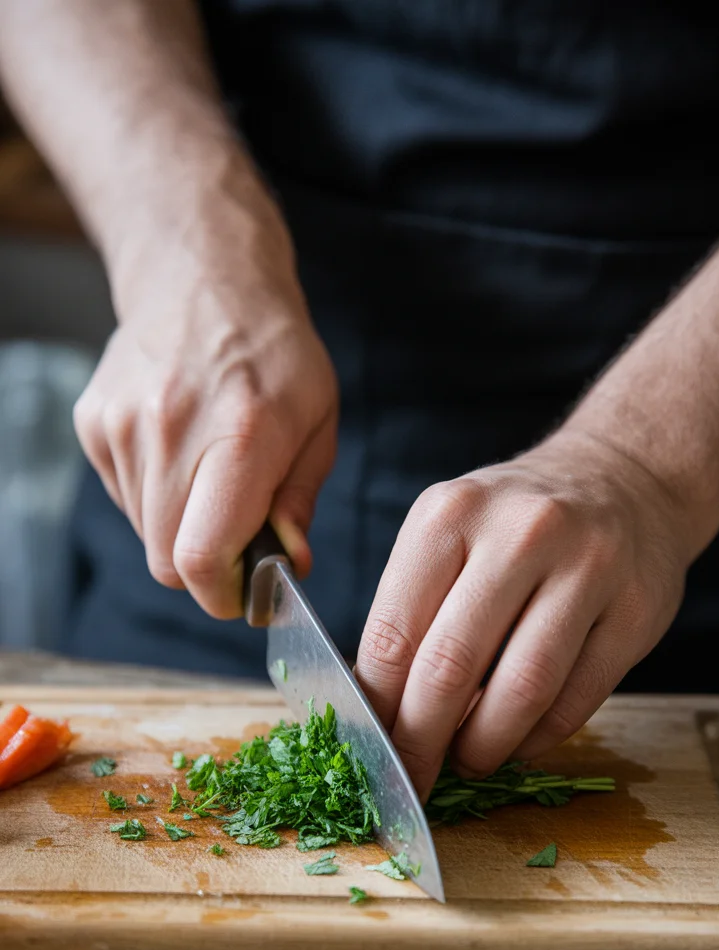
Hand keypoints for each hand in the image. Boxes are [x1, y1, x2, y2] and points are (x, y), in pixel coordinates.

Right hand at [74, 173, 337, 617]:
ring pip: (144, 532)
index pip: (201, 557)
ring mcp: (123, 426)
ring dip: (179, 527)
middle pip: (166, 560)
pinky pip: (124, 497)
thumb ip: (300, 499)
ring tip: (210, 476)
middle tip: (235, 540)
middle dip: (203, 569)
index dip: (220, 594)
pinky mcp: (95, 423)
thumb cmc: (273, 354)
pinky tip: (180, 452)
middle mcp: (171, 432)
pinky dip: (155, 495)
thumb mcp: (318, 422)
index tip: (242, 596)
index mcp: (240, 436)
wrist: (203, 278)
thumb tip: (291, 564)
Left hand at [356, 430, 689, 799]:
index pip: (392, 634)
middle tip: (415, 776)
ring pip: (522, 689)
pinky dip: (539, 737)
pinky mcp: (637, 610)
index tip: (372, 749)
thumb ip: (410, 613)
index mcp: (449, 515)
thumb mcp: (448, 535)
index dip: (378, 708)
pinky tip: (520, 741)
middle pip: (451, 666)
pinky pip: (577, 699)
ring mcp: (587, 569)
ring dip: (484, 745)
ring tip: (469, 760)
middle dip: (422, 740)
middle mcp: (520, 533)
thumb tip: (377, 713)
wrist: (622, 480)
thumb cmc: (513, 525)